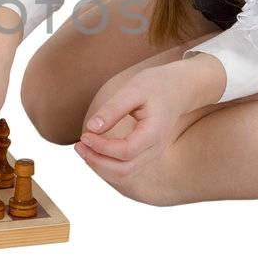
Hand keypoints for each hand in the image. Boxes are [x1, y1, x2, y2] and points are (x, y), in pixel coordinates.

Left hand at [75, 61, 195, 181]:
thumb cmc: (157, 85)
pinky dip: (106, 163)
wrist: (179, 88)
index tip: (84, 135)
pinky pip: (125, 167)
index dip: (101, 147)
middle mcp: (155, 148)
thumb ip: (113, 109)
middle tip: (78, 145)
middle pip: (124, 169)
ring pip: (124, 173)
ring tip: (82, 148)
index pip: (126, 151)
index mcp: (154, 132)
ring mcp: (152, 154)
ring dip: (100, 165)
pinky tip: (93, 149)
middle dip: (97, 161)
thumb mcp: (134, 89)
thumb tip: (91, 128)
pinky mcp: (145, 153)